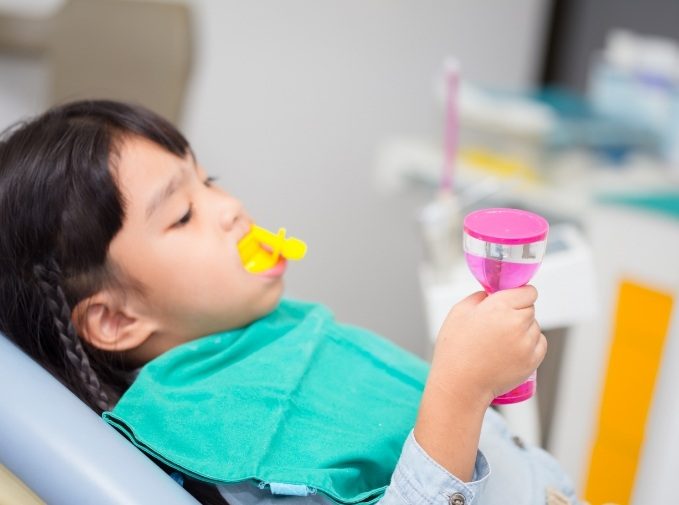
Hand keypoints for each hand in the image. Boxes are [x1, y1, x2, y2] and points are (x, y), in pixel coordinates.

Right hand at [428, 285, 546, 405]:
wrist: (460, 384)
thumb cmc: (455, 349)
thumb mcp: (459, 312)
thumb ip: (479, 296)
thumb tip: (491, 294)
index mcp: (499, 306)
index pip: (527, 291)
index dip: (519, 294)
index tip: (512, 300)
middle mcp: (516, 323)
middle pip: (530, 308)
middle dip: (518, 312)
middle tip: (499, 324)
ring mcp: (526, 343)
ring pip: (535, 327)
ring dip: (524, 329)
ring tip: (502, 341)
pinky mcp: (532, 361)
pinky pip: (540, 344)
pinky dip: (530, 345)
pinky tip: (511, 350)